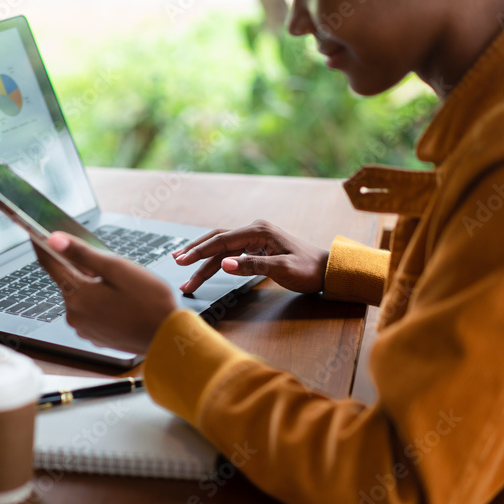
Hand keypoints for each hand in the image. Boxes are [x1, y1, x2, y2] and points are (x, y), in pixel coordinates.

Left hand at [33, 233, 177, 354]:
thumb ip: (83, 253)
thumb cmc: (149, 303)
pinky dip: (99, 302)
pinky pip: (90, 311)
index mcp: (77, 295)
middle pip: (68, 280)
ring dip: (93, 286)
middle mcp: (74, 314)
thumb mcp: (118, 269)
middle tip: (109, 265)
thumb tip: (53, 240)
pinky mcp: (94, 336)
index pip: (49, 263)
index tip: (37, 231)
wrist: (168, 339)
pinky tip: (121, 302)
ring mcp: (83, 328)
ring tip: (122, 287)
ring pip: (80, 296)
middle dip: (82, 268)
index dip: (42, 244)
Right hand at [173, 219, 328, 293]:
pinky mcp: (256, 248)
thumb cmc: (308, 270)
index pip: (222, 240)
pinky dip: (216, 262)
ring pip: (222, 248)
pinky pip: (230, 253)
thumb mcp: (282, 269)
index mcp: (259, 231)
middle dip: (196, 251)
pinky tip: (204, 269)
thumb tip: (225, 264)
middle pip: (217, 239)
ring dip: (204, 260)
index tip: (182, 261)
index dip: (200, 251)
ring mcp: (255, 239)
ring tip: (186, 272)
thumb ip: (252, 266)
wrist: (327, 270)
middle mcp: (254, 231)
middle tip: (176, 262)